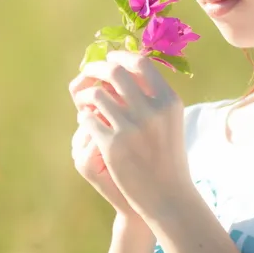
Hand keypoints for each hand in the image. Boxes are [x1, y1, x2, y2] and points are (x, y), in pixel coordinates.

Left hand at [71, 50, 193, 219]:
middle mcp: (152, 111)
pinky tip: (87, 121)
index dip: (121, 56)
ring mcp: (132, 128)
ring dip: (86, 94)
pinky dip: (84, 116)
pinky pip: (87, 118)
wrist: (167, 196)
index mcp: (169, 101)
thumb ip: (151, 94)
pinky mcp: (113, 145)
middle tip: (87, 71)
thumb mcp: (169, 120)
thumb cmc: (166, 155)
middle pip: (115, 72)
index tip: (109, 58)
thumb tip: (123, 65)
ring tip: (84, 101)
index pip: (141, 63)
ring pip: (96, 94)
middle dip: (96, 67)